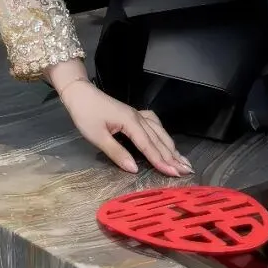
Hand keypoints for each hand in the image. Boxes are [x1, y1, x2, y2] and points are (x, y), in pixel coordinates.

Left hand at [48, 64, 191, 178]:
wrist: (79, 93)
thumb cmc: (85, 114)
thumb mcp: (97, 136)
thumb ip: (116, 153)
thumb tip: (134, 169)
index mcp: (130, 123)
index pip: (149, 146)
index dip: (162, 161)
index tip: (175, 173)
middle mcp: (138, 118)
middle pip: (159, 140)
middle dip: (173, 156)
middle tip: (187, 170)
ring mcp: (137, 114)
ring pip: (159, 132)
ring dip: (172, 147)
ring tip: (183, 160)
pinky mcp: (134, 114)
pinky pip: (154, 124)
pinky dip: (163, 134)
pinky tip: (166, 140)